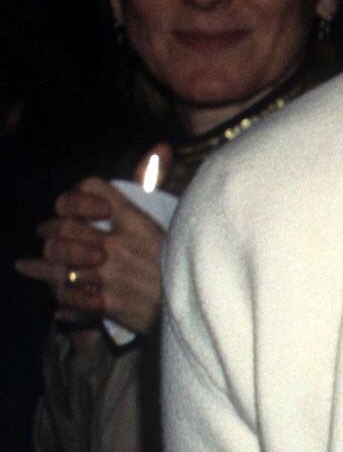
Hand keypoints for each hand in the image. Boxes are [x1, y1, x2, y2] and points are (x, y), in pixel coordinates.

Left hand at [16, 153, 170, 335]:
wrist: (201, 305)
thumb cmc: (187, 260)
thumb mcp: (172, 217)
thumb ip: (157, 181)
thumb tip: (160, 146)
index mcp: (135, 220)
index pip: (90, 189)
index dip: (76, 196)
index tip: (74, 208)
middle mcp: (118, 245)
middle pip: (65, 228)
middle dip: (52, 232)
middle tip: (48, 236)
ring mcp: (111, 275)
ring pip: (61, 263)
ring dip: (46, 266)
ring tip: (32, 266)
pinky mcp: (110, 304)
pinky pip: (73, 297)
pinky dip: (65, 300)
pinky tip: (61, 301)